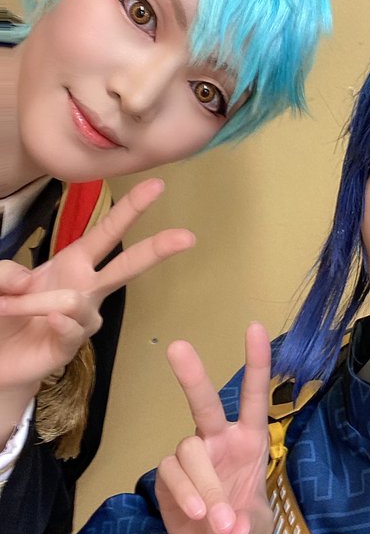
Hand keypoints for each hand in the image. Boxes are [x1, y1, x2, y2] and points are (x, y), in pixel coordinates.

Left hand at [0, 178, 193, 396]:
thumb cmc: (3, 313)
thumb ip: (4, 272)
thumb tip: (26, 280)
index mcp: (74, 264)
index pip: (107, 232)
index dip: (131, 208)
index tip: (157, 185)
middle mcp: (86, 290)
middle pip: (127, 266)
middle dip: (157, 250)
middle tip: (187, 237)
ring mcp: (82, 321)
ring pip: (76, 301)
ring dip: (36, 301)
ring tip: (6, 306)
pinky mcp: (69, 347)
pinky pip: (72, 330)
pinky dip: (56, 322)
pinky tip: (48, 319)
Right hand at [155, 323, 273, 533]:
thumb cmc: (244, 528)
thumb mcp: (259, 527)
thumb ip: (250, 523)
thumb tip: (233, 525)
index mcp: (249, 440)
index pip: (253, 397)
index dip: (256, 363)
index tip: (254, 328)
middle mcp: (218, 440)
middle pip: (204, 402)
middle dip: (192, 375)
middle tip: (178, 347)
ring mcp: (192, 456)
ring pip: (190, 453)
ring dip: (205, 486)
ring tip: (217, 519)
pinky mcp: (167, 476)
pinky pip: (171, 475)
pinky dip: (187, 495)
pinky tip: (198, 514)